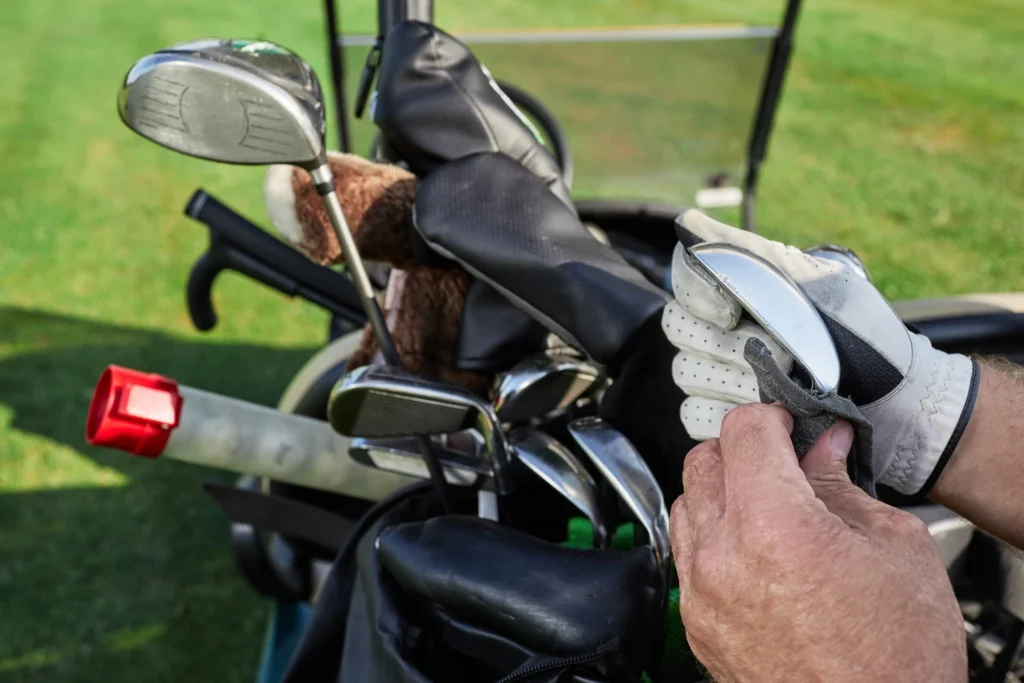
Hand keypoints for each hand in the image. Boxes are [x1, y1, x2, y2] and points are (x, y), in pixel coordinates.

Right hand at [662, 209, 977, 494]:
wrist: (896, 405)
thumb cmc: (864, 339)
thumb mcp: (818, 283)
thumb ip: (753, 253)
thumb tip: (690, 224)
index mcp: (744, 289)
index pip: (685, 278)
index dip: (702, 297)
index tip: (734, 313)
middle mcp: (724, 328)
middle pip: (681, 329)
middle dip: (726, 346)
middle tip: (778, 356)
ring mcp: (720, 374)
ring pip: (687, 372)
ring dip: (734, 383)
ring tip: (783, 391)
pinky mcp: (723, 420)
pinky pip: (694, 414)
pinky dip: (727, 416)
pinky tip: (765, 416)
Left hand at [671, 403, 965, 682]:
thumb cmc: (898, 661)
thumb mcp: (895, 549)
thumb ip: (843, 485)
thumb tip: (823, 445)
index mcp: (775, 527)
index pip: (743, 431)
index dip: (771, 417)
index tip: (788, 425)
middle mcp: (723, 558)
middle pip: (703, 461)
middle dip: (742, 449)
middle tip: (781, 461)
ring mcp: (702, 595)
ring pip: (686, 504)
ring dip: (720, 492)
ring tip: (768, 507)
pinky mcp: (696, 625)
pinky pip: (686, 555)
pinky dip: (710, 536)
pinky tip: (752, 548)